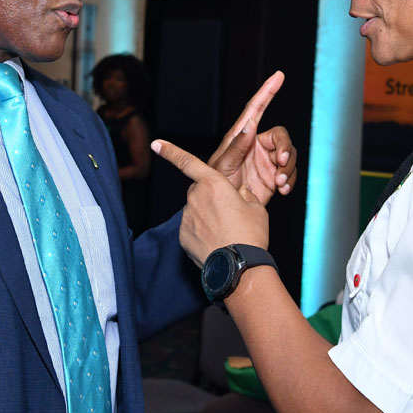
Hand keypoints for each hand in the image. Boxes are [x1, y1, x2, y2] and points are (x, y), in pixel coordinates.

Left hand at [151, 139, 268, 266]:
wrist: (239, 268)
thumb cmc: (250, 235)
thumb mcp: (256, 207)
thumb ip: (243, 193)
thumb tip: (239, 192)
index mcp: (213, 184)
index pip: (188, 162)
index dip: (170, 151)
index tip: (156, 144)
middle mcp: (195, 197)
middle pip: (199, 190)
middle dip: (210, 197)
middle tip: (229, 214)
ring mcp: (187, 217)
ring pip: (196, 210)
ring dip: (207, 216)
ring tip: (226, 232)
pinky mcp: (183, 236)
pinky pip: (191, 228)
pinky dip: (202, 232)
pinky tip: (216, 241)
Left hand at [208, 71, 296, 204]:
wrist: (223, 214)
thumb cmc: (213, 188)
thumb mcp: (222, 167)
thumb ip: (237, 146)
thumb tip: (249, 124)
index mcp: (240, 137)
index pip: (255, 110)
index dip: (266, 91)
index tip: (278, 75)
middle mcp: (255, 146)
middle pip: (281, 136)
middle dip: (285, 148)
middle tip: (281, 163)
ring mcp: (266, 161)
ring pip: (289, 154)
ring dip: (288, 167)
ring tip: (280, 183)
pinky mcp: (275, 177)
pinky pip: (290, 172)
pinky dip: (290, 180)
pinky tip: (282, 190)